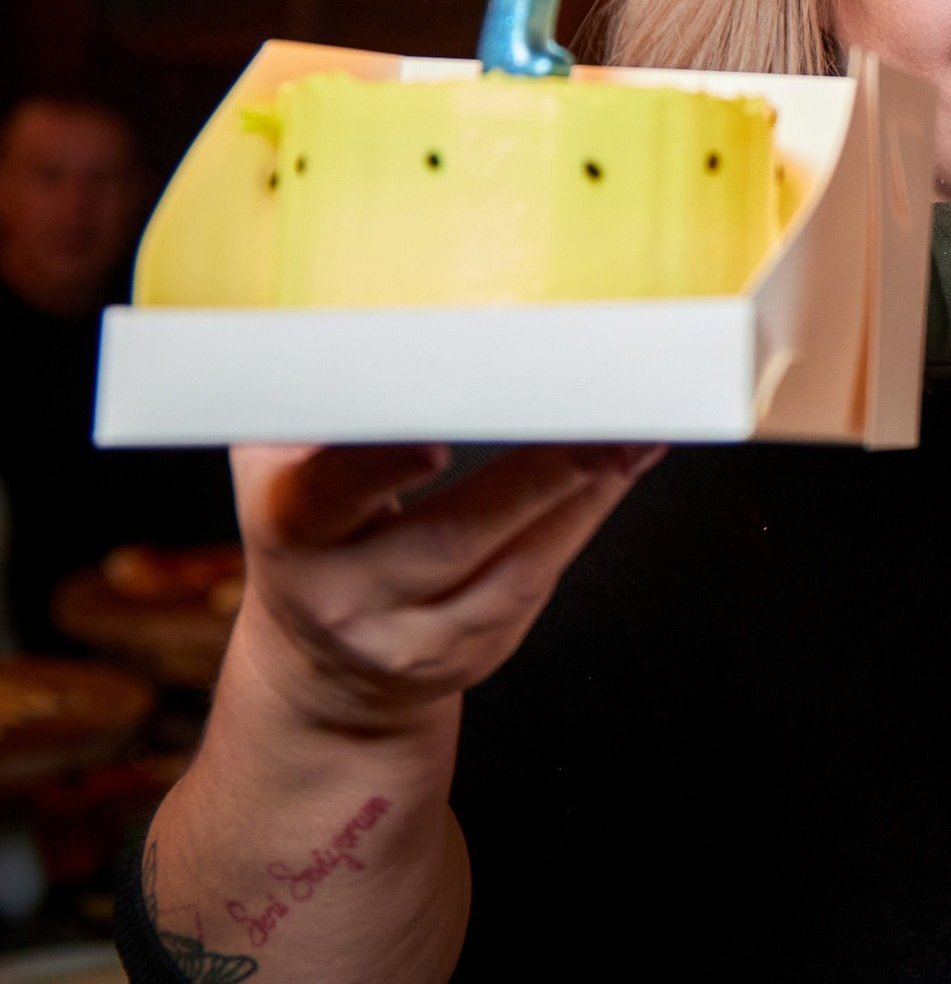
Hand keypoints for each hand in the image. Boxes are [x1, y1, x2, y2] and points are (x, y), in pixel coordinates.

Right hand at [228, 442, 661, 735]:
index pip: (329, 494)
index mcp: (289, 526)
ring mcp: (415, 633)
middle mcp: (347, 592)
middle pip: (449, 538)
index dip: (380, 468)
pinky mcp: (475, 648)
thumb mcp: (283, 462)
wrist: (321, 662)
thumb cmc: (312, 525)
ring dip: (584, 493)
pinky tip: (623, 466)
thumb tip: (423, 321)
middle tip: (596, 416)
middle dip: (533, 477)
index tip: (435, 440)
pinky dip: (588, 514)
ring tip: (634, 436)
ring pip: (514, 568)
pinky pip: (541, 579)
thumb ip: (324, 400)